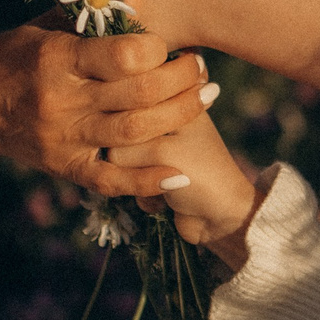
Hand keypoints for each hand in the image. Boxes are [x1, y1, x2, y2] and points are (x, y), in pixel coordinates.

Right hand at [0, 25, 208, 198]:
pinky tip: (180, 174)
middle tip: (201, 68)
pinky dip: (148, 180)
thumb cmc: (12, 55)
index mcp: (57, 58)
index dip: (158, 48)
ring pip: (136, 134)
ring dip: (180, 116)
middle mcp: (61, 101)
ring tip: (205, 97)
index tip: (171, 42)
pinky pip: (111, 179)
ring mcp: (63, 138)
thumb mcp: (43, 26)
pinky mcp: (64, 167)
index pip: (123, 56)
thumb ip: (90, 15)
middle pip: (140, 95)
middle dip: (182, 79)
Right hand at [108, 110, 260, 270]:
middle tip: (164, 166)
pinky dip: (144, 194)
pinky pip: (127, 180)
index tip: (150, 146)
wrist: (221, 219)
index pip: (127, 102)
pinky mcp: (151, 172)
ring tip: (167, 184)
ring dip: (139, 180)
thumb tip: (98, 153)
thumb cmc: (200, 175)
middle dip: (136, 160)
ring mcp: (156, 146)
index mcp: (171, 99)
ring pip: (120, 160)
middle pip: (120, 134)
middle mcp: (161, 117)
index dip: (131, 127)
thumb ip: (121, 146)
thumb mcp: (161, 152)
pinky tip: (166, 199)